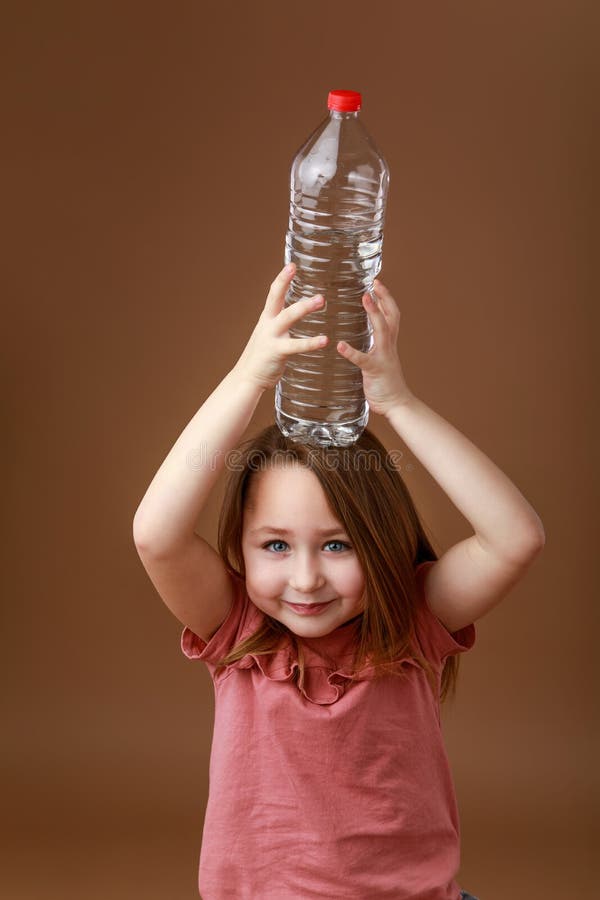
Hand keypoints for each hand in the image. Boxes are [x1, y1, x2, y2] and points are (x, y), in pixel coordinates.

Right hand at [234, 263, 327, 390]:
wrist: (247, 378)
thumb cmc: (262, 357)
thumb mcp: (269, 335)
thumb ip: (280, 324)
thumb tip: (294, 315)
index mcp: (267, 319)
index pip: (274, 293)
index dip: (282, 279)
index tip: (291, 265)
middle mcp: (268, 324)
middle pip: (275, 297)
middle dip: (284, 282)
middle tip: (295, 268)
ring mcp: (271, 337)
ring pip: (288, 317)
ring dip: (304, 307)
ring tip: (321, 300)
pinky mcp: (277, 352)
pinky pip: (296, 345)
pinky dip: (311, 342)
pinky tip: (325, 340)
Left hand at [337, 279, 413, 416]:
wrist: (397, 403)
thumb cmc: (386, 383)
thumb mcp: (380, 359)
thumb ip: (374, 347)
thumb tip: (363, 337)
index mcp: (389, 343)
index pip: (391, 315)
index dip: (386, 298)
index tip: (377, 283)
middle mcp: (389, 346)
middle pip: (391, 316)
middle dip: (384, 298)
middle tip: (374, 283)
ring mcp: (384, 357)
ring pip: (382, 330)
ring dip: (374, 313)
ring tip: (364, 299)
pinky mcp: (375, 371)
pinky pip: (363, 360)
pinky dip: (352, 352)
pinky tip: (340, 346)